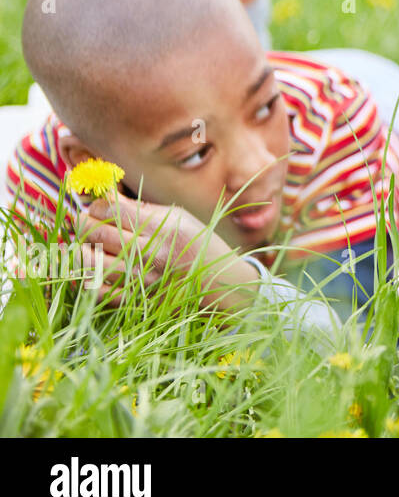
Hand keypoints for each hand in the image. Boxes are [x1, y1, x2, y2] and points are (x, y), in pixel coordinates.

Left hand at [75, 196, 260, 311]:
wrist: (219, 283)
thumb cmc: (197, 243)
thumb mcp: (177, 217)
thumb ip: (140, 207)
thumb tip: (105, 196)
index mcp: (164, 227)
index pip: (113, 210)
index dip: (97, 205)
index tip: (97, 206)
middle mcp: (152, 253)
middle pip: (97, 234)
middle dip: (83, 223)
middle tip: (84, 221)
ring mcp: (143, 279)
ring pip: (92, 262)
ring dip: (80, 250)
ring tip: (84, 244)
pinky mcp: (137, 300)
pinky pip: (98, 290)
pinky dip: (87, 278)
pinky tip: (93, 268)